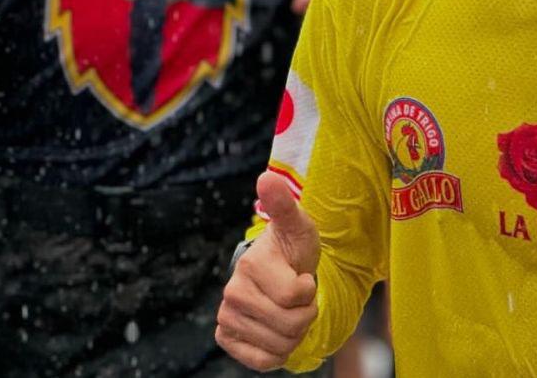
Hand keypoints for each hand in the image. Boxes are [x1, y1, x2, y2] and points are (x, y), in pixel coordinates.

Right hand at [216, 172, 321, 371]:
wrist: (280, 274)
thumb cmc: (294, 250)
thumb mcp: (299, 226)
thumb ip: (284, 204)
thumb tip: (266, 177)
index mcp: (250, 264)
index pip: (296, 296)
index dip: (309, 289)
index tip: (304, 277)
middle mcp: (233, 292)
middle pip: (291, 324)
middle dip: (305, 313)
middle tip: (299, 297)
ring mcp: (227, 317)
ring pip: (280, 345)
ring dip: (295, 333)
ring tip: (289, 311)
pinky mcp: (227, 339)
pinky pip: (263, 361)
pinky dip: (279, 352)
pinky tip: (277, 331)